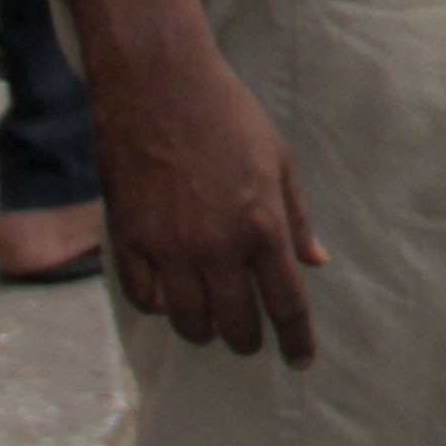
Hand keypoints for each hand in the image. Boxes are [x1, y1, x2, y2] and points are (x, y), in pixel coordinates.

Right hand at [93, 29, 324, 362]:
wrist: (158, 83)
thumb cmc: (227, 114)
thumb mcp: (278, 158)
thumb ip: (296, 217)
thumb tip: (315, 261)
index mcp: (262, 225)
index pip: (286, 305)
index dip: (297, 340)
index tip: (300, 361)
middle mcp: (217, 246)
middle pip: (237, 325)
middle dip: (248, 340)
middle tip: (250, 338)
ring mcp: (170, 247)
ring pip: (189, 323)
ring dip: (205, 329)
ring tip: (211, 320)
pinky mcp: (129, 240)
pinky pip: (145, 299)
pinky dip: (161, 305)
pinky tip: (171, 294)